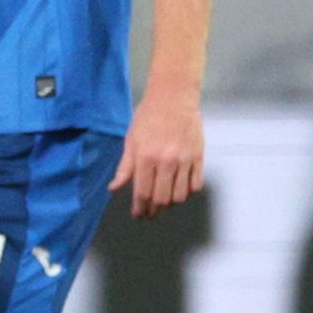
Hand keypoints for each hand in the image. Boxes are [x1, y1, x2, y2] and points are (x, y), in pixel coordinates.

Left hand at [111, 87, 204, 217]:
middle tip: (150, 212)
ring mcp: (184, 160)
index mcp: (145, 158)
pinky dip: (188, 191)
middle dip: (154, 210)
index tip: (138, 215)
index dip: (140, 208)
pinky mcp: (198, 157)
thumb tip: (114, 189)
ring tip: (164, 200)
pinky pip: (196, 184)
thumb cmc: (148, 117)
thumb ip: (124, 167)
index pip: (142, 193)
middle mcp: (166, 162)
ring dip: (171, 202)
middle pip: (162, 199)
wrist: (174, 97)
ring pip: (180, 195)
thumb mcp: (131, 140)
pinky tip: (180, 188)